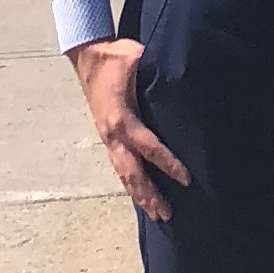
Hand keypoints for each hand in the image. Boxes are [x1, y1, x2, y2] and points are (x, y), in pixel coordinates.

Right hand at [71, 36, 190, 222]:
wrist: (87, 57)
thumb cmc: (116, 57)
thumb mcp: (138, 57)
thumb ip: (158, 69)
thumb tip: (185, 75)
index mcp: (121, 117)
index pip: (148, 146)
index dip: (167, 163)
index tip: (185, 179)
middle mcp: (112, 134)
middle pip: (132, 172)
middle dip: (150, 194)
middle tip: (168, 214)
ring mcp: (107, 138)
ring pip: (123, 174)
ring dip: (139, 196)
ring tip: (156, 215)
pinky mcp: (106, 138)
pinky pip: (119, 167)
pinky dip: (130, 184)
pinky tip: (140, 197)